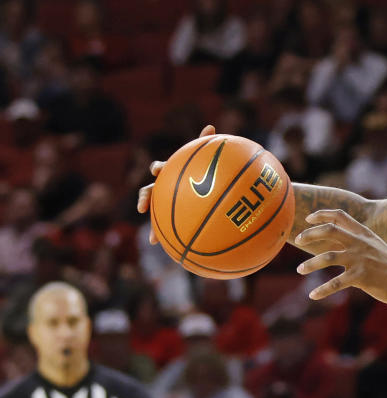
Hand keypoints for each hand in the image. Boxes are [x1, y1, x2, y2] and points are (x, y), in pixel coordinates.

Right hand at [137, 125, 216, 243]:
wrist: (205, 191)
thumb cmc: (204, 173)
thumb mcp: (206, 161)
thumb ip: (206, 144)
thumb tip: (210, 125)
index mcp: (171, 174)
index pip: (161, 168)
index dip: (157, 168)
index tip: (157, 170)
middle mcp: (164, 188)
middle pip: (149, 192)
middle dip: (146, 199)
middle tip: (143, 207)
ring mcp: (166, 204)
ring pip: (156, 216)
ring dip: (154, 228)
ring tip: (154, 239)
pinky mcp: (170, 218)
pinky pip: (167, 230)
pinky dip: (166, 238)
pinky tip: (171, 251)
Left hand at [294, 209, 386, 304]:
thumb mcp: (377, 247)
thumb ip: (361, 242)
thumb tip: (343, 241)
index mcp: (364, 234)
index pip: (340, 216)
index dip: (322, 214)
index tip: (308, 219)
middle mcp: (360, 243)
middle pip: (329, 230)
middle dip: (310, 233)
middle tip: (298, 239)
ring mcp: (360, 259)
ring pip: (327, 257)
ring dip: (310, 264)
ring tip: (300, 270)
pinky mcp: (361, 277)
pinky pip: (336, 283)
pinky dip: (322, 290)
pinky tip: (313, 296)